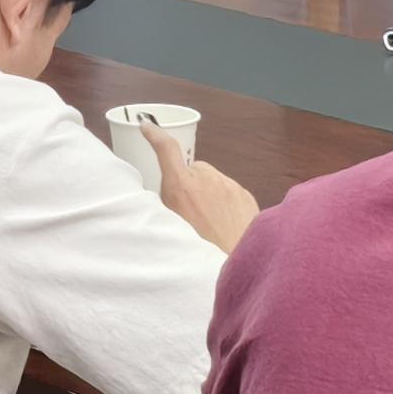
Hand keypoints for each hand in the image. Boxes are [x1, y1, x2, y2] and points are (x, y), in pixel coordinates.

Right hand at [152, 132, 259, 252]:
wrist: (235, 265)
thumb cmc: (198, 251)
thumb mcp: (168, 224)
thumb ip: (167, 200)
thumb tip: (167, 189)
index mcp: (181, 186)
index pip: (166, 149)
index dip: (155, 135)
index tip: (148, 128)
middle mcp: (206, 179)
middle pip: (194, 170)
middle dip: (191, 184)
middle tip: (191, 210)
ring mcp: (228, 185)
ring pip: (213, 180)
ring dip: (210, 193)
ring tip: (210, 222)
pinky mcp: (245, 194)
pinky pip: (230, 190)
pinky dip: (226, 202)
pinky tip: (225, 224)